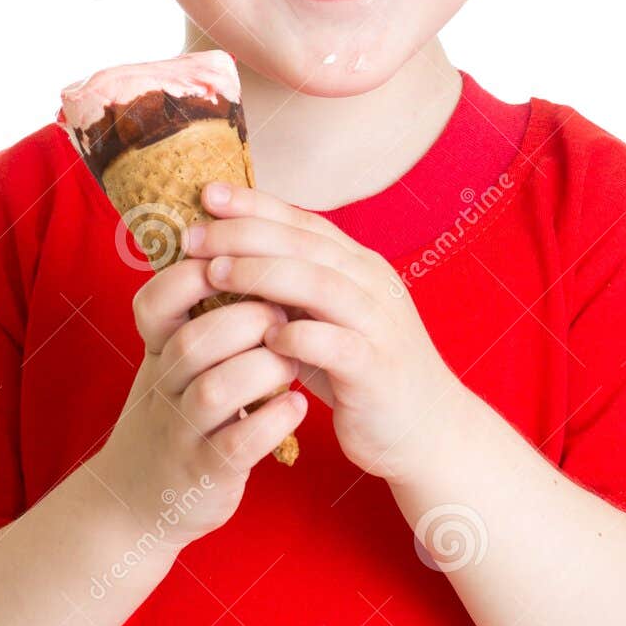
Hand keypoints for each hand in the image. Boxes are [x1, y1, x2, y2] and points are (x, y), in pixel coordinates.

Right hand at [94, 253, 307, 543]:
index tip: (235, 261)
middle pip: (195, 341)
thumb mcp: (172, 361)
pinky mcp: (205, 472)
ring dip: (264, 368)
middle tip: (285, 313)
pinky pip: (237, 445)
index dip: (191, 275)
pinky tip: (297, 406)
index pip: (155, 302)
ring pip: (216, 390)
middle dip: (246, 319)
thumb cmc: (174, 412)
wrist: (137, 498)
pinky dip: (273, 423)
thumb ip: (197, 312)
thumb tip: (237, 240)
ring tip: (295, 361)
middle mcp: (163, 387)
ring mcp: (181, 432)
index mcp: (157, 351)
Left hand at [182, 181, 469, 480]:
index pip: (304, 222)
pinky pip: (337, 344)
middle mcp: (373, 285)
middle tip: (195, 236)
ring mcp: (380, 325)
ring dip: (263, 274)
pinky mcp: (378, 369)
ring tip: (215, 273)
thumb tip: (228, 259)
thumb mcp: (327, 320)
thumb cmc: (363, 372)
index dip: (255, 204)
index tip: (206, 194)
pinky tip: (266, 337)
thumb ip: (293, 291)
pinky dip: (300, 336)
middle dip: (245, 233)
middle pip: (306, 244)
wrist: (430, 430)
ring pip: (320, 283)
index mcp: (359, 267)